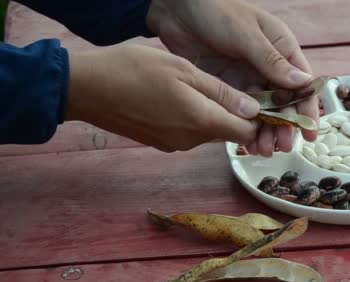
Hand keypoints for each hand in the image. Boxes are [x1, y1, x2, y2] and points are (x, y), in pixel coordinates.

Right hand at [65, 44, 259, 151]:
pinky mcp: (162, 143)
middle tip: (234, 89)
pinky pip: (190, 134)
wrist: (85, 90)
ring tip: (203, 89)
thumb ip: (220, 92)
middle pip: (229, 133)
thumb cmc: (132, 70)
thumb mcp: (182, 70)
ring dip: (214, 116)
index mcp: (200, 121)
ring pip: (209, 132)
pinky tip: (181, 99)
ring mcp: (175, 144)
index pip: (246, 132)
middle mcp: (191, 140)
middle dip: (238, 117)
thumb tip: (254, 110)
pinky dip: (195, 119)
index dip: (260, 120)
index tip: (265, 102)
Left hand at [146, 0, 319, 156]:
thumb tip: (303, 83)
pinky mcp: (228, 89)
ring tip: (263, 150)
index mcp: (282, 50)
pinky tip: (247, 144)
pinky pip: (241, 113)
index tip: (309, 133)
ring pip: (264, 113)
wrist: (176, 9)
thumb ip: (271, 60)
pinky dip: (245, 129)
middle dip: (286, 127)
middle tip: (282, 146)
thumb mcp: (247, 34)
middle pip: (284, 104)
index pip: (302, 84)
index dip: (307, 109)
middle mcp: (269, 68)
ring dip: (266, 132)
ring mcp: (248, 80)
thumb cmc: (216, 10)